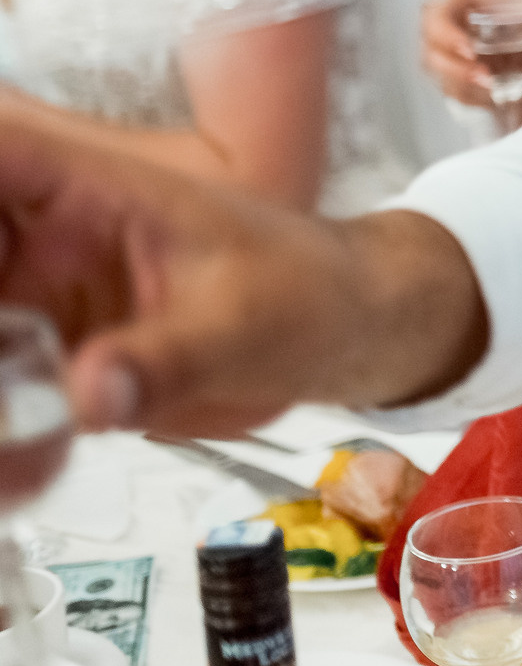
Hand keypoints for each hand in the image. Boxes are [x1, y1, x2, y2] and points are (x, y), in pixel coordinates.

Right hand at [0, 122, 487, 432]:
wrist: (343, 332)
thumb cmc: (307, 290)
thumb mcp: (250, 320)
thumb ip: (170, 356)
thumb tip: (95, 394)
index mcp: (87, 189)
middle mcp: (37, 238)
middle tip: (17, 368)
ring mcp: (27, 298)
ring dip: (0, 403)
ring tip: (26, 464)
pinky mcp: (34, 358)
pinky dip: (5, 440)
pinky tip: (28, 476)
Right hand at [418, 0, 521, 107]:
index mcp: (455, 6)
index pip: (437, 17)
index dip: (447, 35)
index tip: (470, 50)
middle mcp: (441, 34)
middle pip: (431, 55)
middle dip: (455, 70)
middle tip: (486, 78)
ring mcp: (444, 60)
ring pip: (442, 80)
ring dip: (467, 89)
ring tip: (497, 94)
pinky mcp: (454, 83)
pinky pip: (458, 95)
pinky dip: (478, 100)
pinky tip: (502, 100)